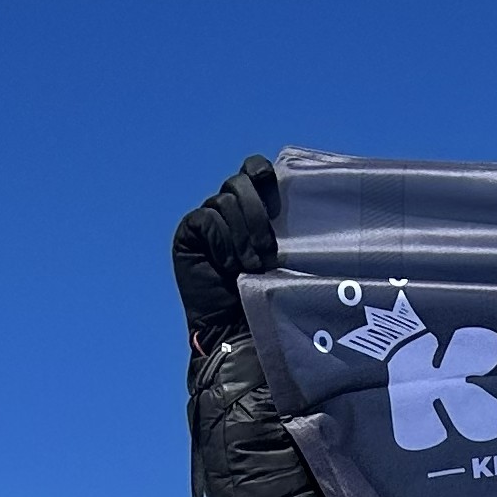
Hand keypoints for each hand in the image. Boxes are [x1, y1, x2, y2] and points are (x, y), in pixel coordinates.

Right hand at [172, 156, 280, 353]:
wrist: (236, 327)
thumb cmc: (265, 295)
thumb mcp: (282, 255)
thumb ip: (285, 225)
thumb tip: (307, 196)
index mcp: (251, 206)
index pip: (252, 169)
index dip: (261, 171)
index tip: (274, 188)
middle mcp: (227, 207)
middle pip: (238, 183)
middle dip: (256, 214)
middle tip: (268, 251)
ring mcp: (206, 218)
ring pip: (223, 201)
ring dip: (242, 235)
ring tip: (250, 267)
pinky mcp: (188, 233)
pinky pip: (205, 220)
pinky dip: (220, 241)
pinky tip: (227, 266)